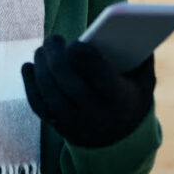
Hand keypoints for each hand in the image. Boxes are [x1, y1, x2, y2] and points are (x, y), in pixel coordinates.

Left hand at [20, 34, 155, 147]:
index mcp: (117, 97)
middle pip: (65, 77)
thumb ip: (143, 58)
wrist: (119, 144)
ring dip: (41, 65)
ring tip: (42, 50)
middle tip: (53, 39)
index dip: (82, 53)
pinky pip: (37, 104)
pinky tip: (29, 67)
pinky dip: (30, 83)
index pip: (96, 71)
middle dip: (55, 53)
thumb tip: (137, 28)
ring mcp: (73, 122)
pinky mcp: (57, 126)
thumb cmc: (130, 100)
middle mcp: (94, 112)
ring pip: (48, 90)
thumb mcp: (144, 84)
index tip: (75, 43)